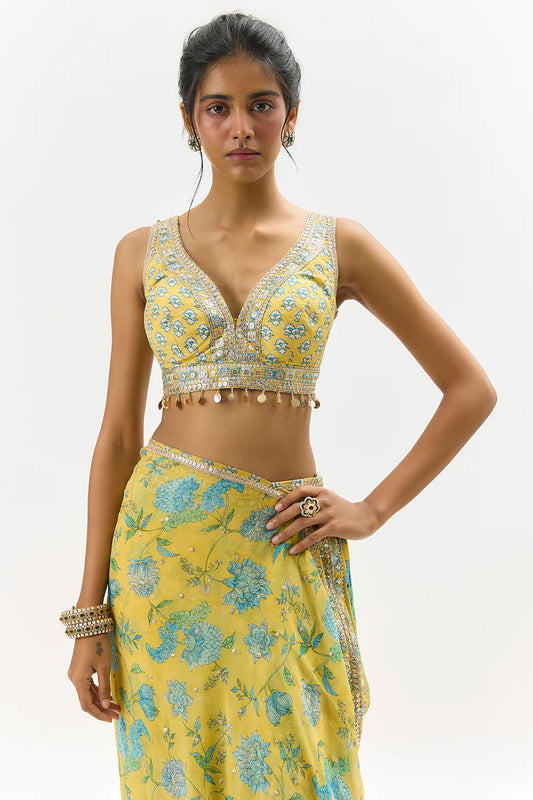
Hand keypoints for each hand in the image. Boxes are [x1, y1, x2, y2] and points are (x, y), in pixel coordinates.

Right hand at [67, 633, 120, 722]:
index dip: (99, 714)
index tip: (111, 719)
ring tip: (116, 707)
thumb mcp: (104, 666)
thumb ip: (105, 687)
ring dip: (101, 701)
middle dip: (102, 709)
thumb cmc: (98, 644)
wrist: (89, 626)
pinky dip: (97, 692)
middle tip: (117, 715)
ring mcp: (76, 675)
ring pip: (88, 693)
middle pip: (87, 701)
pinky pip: (88, 685)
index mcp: (78, 680)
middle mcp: (74, 679)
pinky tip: (108, 696)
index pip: (87, 705)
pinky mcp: (79, 670)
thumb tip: (106, 705)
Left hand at [266, 486, 380, 553]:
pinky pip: (313, 536)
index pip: (300, 491)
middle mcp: (324, 501)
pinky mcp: (333, 527)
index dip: (286, 498)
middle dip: (280, 517)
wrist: (366, 517)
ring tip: (275, 540)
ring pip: (302, 523)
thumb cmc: (344, 509)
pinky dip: (300, 544)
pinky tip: (292, 550)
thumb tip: (293, 505)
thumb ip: (315, 499)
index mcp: (322, 491)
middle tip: (268, 526)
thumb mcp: (330, 498)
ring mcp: (329, 514)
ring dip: (286, 532)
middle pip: (297, 508)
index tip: (275, 508)